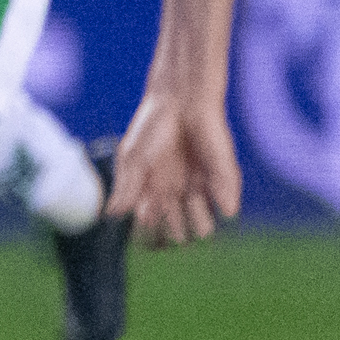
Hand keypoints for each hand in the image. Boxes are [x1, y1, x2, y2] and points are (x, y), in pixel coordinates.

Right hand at [108, 88, 241, 245]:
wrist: (182, 101)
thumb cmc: (152, 127)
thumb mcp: (132, 157)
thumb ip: (126, 188)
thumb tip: (111, 216)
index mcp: (151, 194)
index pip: (150, 232)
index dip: (146, 235)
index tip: (143, 220)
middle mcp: (176, 197)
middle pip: (176, 238)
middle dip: (170, 232)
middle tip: (165, 207)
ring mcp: (200, 191)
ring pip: (203, 231)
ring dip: (195, 223)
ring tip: (189, 199)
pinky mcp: (223, 182)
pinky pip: (228, 211)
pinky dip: (218, 207)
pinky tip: (204, 188)